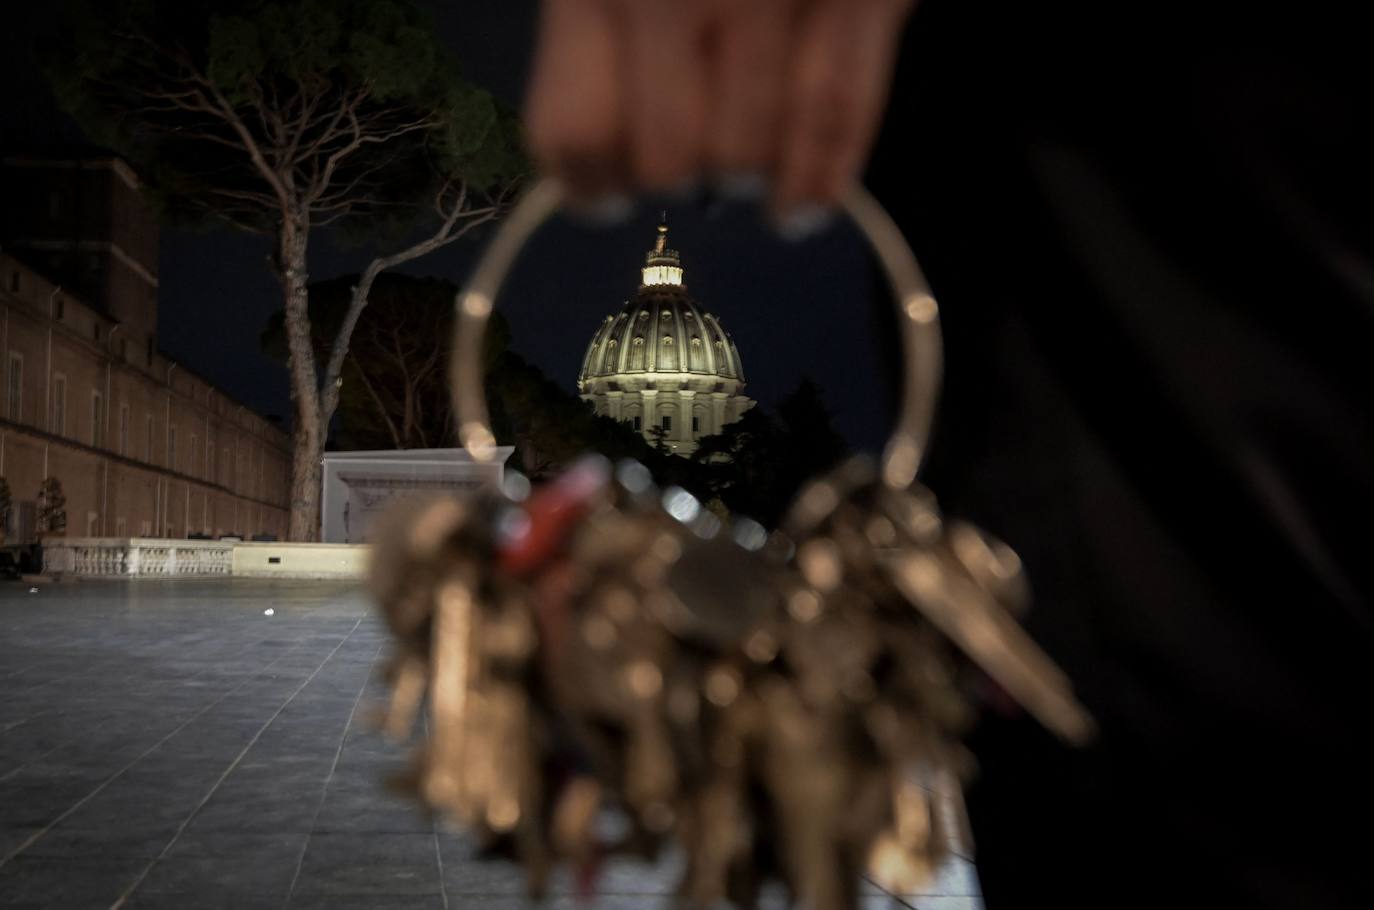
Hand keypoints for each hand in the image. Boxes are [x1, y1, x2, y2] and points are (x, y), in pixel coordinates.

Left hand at [525, 0, 914, 226]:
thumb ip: (593, 20)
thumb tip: (586, 144)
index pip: (577, 132)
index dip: (587, 187)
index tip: (603, 199)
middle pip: (665, 158)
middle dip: (675, 183)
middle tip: (690, 177)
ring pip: (749, 153)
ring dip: (750, 191)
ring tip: (762, 203)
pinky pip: (839, 113)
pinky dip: (822, 176)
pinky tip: (807, 204)